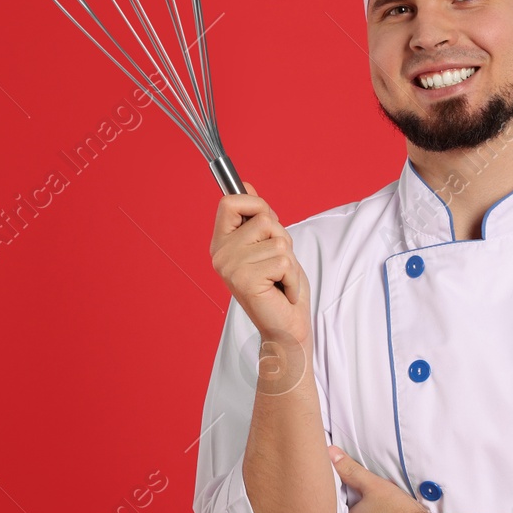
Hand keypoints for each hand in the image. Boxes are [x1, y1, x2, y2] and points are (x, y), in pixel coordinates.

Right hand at [208, 181, 311, 358]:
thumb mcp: (269, 244)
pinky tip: (282, 291)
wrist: (285, 328)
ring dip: (289, 260)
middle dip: (281, 237)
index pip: (230, 202)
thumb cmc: (280, 287)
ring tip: (279, 280)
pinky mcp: (245, 281)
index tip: (266, 220)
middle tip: (276, 264)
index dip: (255, 203)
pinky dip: (292, 277)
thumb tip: (246, 183)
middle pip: (263, 218)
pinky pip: (283, 261)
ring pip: (277, 240)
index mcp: (222, 243)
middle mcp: (220, 254)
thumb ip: (256, 217)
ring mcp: (230, 268)